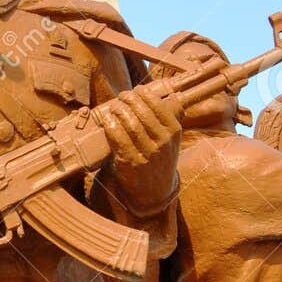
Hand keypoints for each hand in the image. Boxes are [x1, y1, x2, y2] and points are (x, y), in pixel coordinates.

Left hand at [101, 86, 181, 216]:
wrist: (155, 190)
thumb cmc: (161, 158)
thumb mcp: (173, 139)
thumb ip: (171, 119)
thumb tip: (171, 95)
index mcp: (174, 132)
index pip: (159, 106)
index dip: (145, 94)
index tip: (137, 90)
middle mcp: (162, 142)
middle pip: (142, 112)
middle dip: (129, 99)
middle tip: (122, 96)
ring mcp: (147, 153)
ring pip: (130, 124)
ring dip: (119, 110)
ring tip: (115, 107)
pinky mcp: (130, 162)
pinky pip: (118, 138)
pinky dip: (110, 125)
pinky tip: (108, 119)